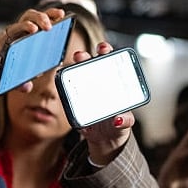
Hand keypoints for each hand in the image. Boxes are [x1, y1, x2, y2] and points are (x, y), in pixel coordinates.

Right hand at [0, 7, 65, 90]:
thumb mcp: (11, 77)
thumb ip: (21, 81)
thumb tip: (28, 87)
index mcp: (20, 38)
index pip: (36, 21)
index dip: (49, 16)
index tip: (62, 14)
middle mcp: (11, 35)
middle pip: (28, 16)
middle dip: (42, 16)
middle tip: (52, 23)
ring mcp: (0, 40)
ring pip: (16, 25)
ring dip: (27, 25)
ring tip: (37, 29)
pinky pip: (0, 42)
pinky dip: (8, 42)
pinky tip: (14, 44)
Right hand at [73, 42, 135, 165]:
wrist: (104, 138)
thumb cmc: (117, 126)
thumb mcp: (125, 124)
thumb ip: (125, 121)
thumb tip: (120, 118)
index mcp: (114, 83)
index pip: (110, 62)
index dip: (106, 52)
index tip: (103, 49)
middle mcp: (98, 83)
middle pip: (91, 64)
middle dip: (85, 56)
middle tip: (81, 56)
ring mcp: (85, 91)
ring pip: (77, 75)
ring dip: (72, 68)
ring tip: (68, 67)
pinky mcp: (74, 102)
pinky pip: (67, 93)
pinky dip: (63, 87)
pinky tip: (61, 83)